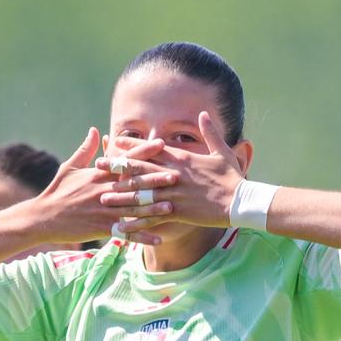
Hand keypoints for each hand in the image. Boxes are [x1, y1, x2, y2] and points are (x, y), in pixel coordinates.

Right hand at [22, 129, 178, 246]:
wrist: (44, 217)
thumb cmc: (58, 191)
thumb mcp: (70, 167)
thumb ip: (86, 150)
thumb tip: (95, 130)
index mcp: (98, 174)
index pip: (125, 160)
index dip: (144, 152)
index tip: (162, 144)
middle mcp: (103, 191)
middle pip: (133, 184)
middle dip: (155, 180)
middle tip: (176, 176)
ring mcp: (104, 210)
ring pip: (133, 209)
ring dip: (153, 208)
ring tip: (172, 206)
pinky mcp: (102, 228)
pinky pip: (127, 233)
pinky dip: (142, 237)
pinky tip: (158, 240)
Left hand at [100, 110, 242, 241]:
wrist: (242, 202)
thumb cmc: (233, 178)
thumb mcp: (222, 151)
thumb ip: (209, 133)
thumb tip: (204, 114)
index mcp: (182, 159)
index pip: (151, 150)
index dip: (131, 147)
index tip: (115, 143)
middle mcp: (174, 175)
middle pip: (140, 169)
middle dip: (118, 168)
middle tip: (99, 166)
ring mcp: (175, 194)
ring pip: (142, 194)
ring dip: (122, 196)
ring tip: (103, 197)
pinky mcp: (179, 212)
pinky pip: (153, 217)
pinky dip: (138, 221)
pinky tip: (125, 225)